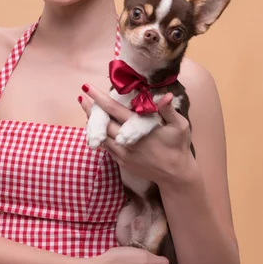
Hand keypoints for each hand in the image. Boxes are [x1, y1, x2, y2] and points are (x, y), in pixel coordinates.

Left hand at [80, 84, 195, 187]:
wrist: (175, 175)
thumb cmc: (178, 147)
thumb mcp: (180, 127)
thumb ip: (169, 110)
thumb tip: (166, 95)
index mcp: (138, 129)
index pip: (113, 110)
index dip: (98, 98)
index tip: (86, 87)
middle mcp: (126, 141)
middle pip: (101, 123)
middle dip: (90, 110)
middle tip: (82, 98)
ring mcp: (122, 153)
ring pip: (101, 136)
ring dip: (92, 124)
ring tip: (87, 110)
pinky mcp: (122, 162)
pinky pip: (106, 147)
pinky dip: (100, 137)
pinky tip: (98, 129)